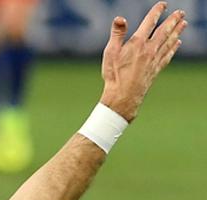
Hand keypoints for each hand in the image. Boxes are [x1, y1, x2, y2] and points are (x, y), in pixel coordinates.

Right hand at [100, 2, 186, 121]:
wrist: (123, 96)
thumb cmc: (114, 75)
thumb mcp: (110, 52)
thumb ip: (117, 34)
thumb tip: (120, 18)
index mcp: (138, 43)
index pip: (150, 23)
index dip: (157, 12)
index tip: (163, 4)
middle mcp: (150, 49)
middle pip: (165, 31)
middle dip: (174, 20)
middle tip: (181, 12)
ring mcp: (155, 59)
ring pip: (169, 42)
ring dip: (177, 31)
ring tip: (184, 23)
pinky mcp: (156, 69)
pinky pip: (168, 55)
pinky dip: (174, 48)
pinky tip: (177, 43)